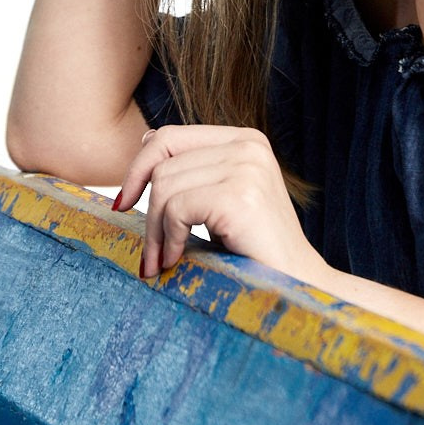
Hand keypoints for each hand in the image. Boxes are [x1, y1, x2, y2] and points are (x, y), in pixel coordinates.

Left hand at [111, 125, 324, 281]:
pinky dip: (168, 239)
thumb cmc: (253, 250)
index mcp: (245, 139)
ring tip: (162, 261)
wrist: (298, 287)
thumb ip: (194, 169)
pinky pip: (176, 208)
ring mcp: (246, 168)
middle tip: (147, 251)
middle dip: (144, 209)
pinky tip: (177, 260)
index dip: (139, 168)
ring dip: (155, 231)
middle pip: (162, 162)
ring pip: (164, 187)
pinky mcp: (240, 196)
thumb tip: (145, 139)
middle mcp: (248, 145)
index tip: (125, 203)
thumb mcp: (221, 199)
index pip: (170, 136)